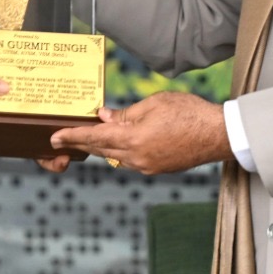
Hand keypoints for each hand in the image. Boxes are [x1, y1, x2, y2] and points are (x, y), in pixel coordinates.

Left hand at [48, 91, 231, 174]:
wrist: (218, 135)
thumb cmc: (189, 113)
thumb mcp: (153, 104)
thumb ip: (125, 113)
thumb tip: (104, 116)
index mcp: (132, 139)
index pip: (94, 137)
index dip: (72, 136)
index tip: (54, 137)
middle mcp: (136, 158)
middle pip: (101, 150)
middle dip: (82, 143)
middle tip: (63, 138)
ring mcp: (147, 166)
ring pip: (115, 157)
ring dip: (102, 147)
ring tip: (89, 137)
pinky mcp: (158, 169)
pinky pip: (131, 161)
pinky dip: (120, 152)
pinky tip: (119, 142)